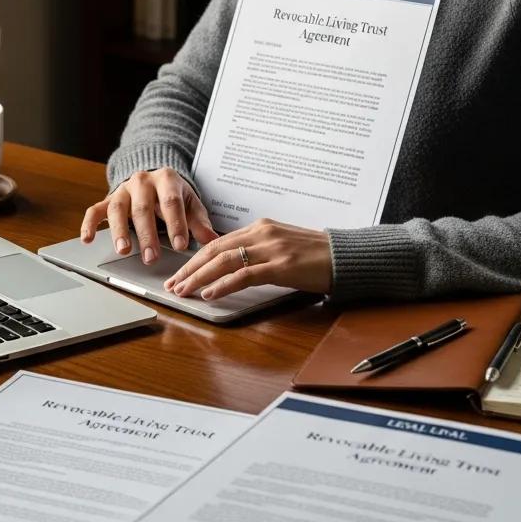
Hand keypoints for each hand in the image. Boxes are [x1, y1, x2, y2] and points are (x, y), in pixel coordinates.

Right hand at [80, 168, 218, 262]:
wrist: (153, 177)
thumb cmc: (173, 195)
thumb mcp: (190, 204)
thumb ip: (199, 222)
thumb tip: (212, 241)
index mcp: (166, 179)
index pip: (171, 201)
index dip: (176, 224)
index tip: (181, 246)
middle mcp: (142, 181)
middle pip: (143, 207)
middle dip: (147, 234)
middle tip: (151, 257)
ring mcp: (123, 190)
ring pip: (117, 208)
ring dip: (119, 230)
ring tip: (123, 251)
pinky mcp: (108, 199)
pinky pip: (95, 210)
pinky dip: (89, 224)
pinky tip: (88, 240)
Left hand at [164, 218, 332, 300]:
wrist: (347, 256)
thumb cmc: (317, 255)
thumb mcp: (282, 246)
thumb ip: (257, 251)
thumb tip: (232, 266)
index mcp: (260, 227)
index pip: (217, 242)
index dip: (194, 258)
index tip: (179, 272)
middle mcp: (262, 233)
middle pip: (214, 250)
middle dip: (189, 268)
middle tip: (172, 284)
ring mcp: (271, 248)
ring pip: (224, 261)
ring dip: (199, 277)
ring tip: (183, 290)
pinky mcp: (281, 265)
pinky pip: (244, 275)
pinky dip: (223, 284)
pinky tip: (209, 294)